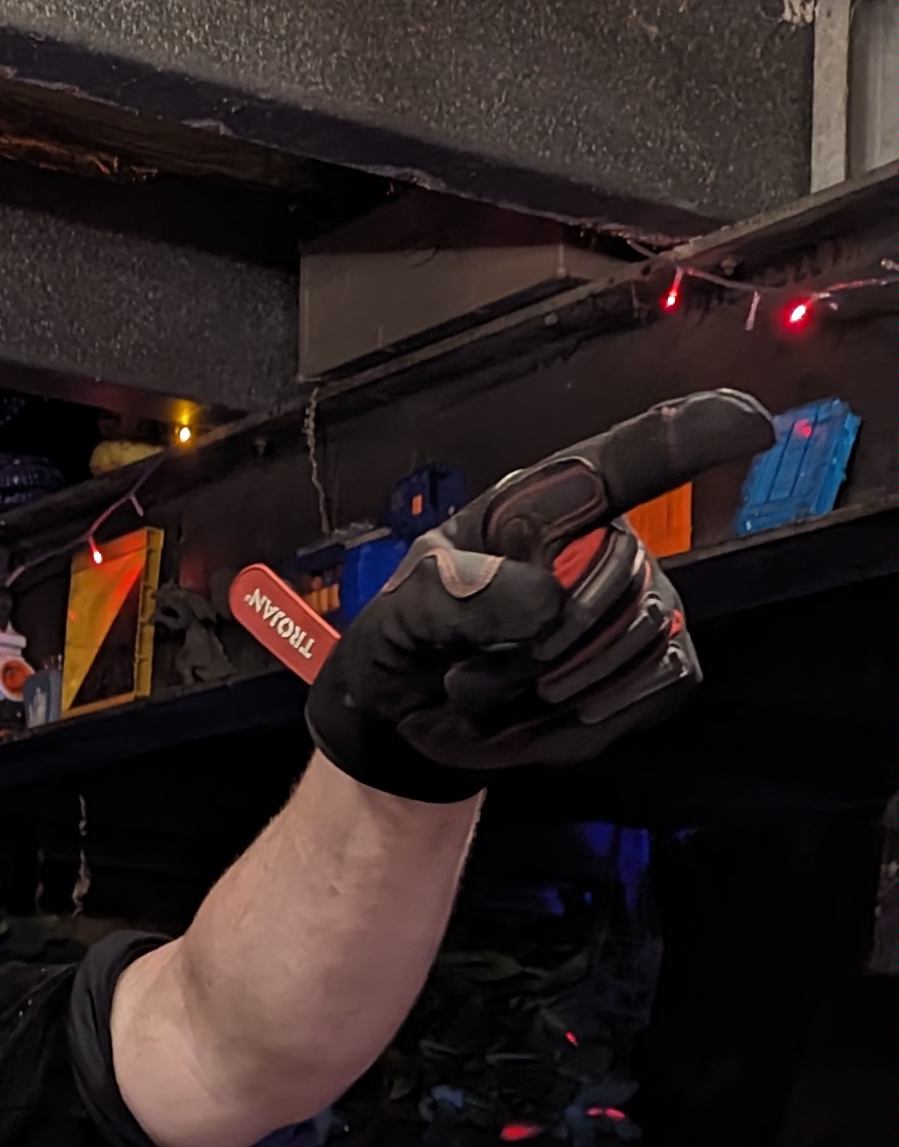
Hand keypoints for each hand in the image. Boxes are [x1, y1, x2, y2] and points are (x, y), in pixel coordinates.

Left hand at [307, 391, 773, 800]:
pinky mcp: (658, 664)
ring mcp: (641, 603)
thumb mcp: (400, 614)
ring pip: (639, 638)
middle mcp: (603, 542)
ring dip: (556, 686)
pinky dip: (595, 715)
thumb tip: (547, 605)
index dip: (689, 437)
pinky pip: (657, 684)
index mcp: (540, 505)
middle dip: (543, 642)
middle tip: (472, 671)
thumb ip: (456, 594)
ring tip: (499, 692)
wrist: (412, 724)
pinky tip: (546, 713)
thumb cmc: (407, 647)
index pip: (626, 459)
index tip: (746, 422)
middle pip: (624, 576)